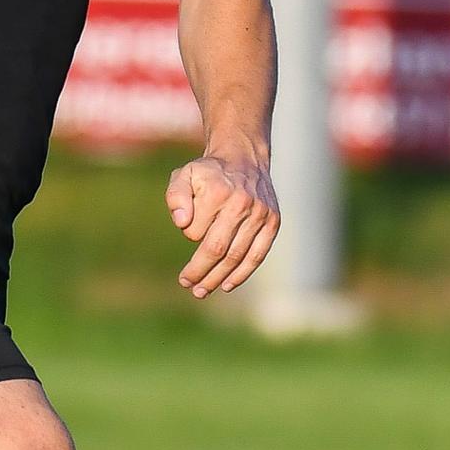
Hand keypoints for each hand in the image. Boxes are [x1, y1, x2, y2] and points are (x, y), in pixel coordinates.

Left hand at [166, 150, 279, 296]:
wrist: (244, 159)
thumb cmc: (209, 173)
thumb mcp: (185, 175)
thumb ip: (176, 196)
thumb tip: (181, 223)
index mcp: (219, 193)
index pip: (197, 231)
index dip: (189, 236)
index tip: (187, 231)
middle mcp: (242, 204)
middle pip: (218, 250)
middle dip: (200, 272)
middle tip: (187, 285)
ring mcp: (260, 214)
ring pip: (237, 256)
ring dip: (218, 278)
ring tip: (202, 290)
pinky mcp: (273, 222)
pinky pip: (257, 255)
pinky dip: (242, 273)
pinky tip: (227, 285)